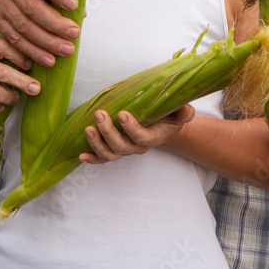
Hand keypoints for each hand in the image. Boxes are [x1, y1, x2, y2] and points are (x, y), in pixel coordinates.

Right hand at [0, 0, 80, 66]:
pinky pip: (14, 39)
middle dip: (55, 24)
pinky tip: (48, 59)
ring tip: (66, 50)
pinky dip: (32, 51)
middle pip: (31, 6)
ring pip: (23, 26)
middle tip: (74, 34)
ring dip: (46, 42)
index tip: (74, 4)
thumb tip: (80, 14)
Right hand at [0, 38, 40, 112]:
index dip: (20, 56)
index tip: (30, 65)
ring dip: (9, 98)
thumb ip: (2, 51)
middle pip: (2, 72)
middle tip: (36, 89)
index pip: (4, 48)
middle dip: (21, 81)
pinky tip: (1, 105)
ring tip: (15, 98)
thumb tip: (32, 58)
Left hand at [79, 105, 195, 164]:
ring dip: (97, 144)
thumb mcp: (181, 113)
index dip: (131, 129)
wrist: (163, 127)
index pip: (141, 137)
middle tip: (100, 114)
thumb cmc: (170, 118)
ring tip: (88, 129)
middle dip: (108, 132)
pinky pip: (102, 158)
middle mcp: (136, 147)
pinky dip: (92, 158)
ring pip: (109, 154)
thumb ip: (185, 112)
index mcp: (152, 137)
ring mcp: (124, 149)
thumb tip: (187, 110)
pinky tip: (81, 155)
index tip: (122, 113)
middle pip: (121, 146)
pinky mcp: (114, 149)